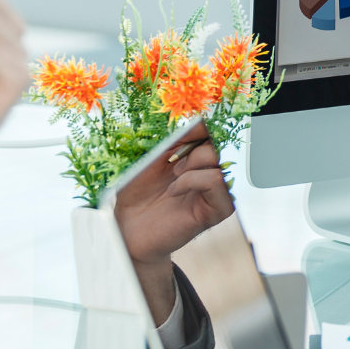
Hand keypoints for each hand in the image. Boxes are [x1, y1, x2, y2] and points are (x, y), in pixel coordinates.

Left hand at [113, 121, 234, 324]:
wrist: (127, 228)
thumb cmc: (137, 194)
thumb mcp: (154, 159)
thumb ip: (177, 141)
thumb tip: (198, 121)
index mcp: (199, 158)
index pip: (216, 132)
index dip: (204, 126)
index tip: (184, 131)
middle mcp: (213, 173)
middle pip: (222, 144)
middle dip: (196, 147)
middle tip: (173, 164)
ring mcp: (217, 193)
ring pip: (221, 161)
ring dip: (193, 163)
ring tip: (173, 177)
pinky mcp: (216, 210)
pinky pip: (217, 182)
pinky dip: (193, 180)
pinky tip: (174, 191)